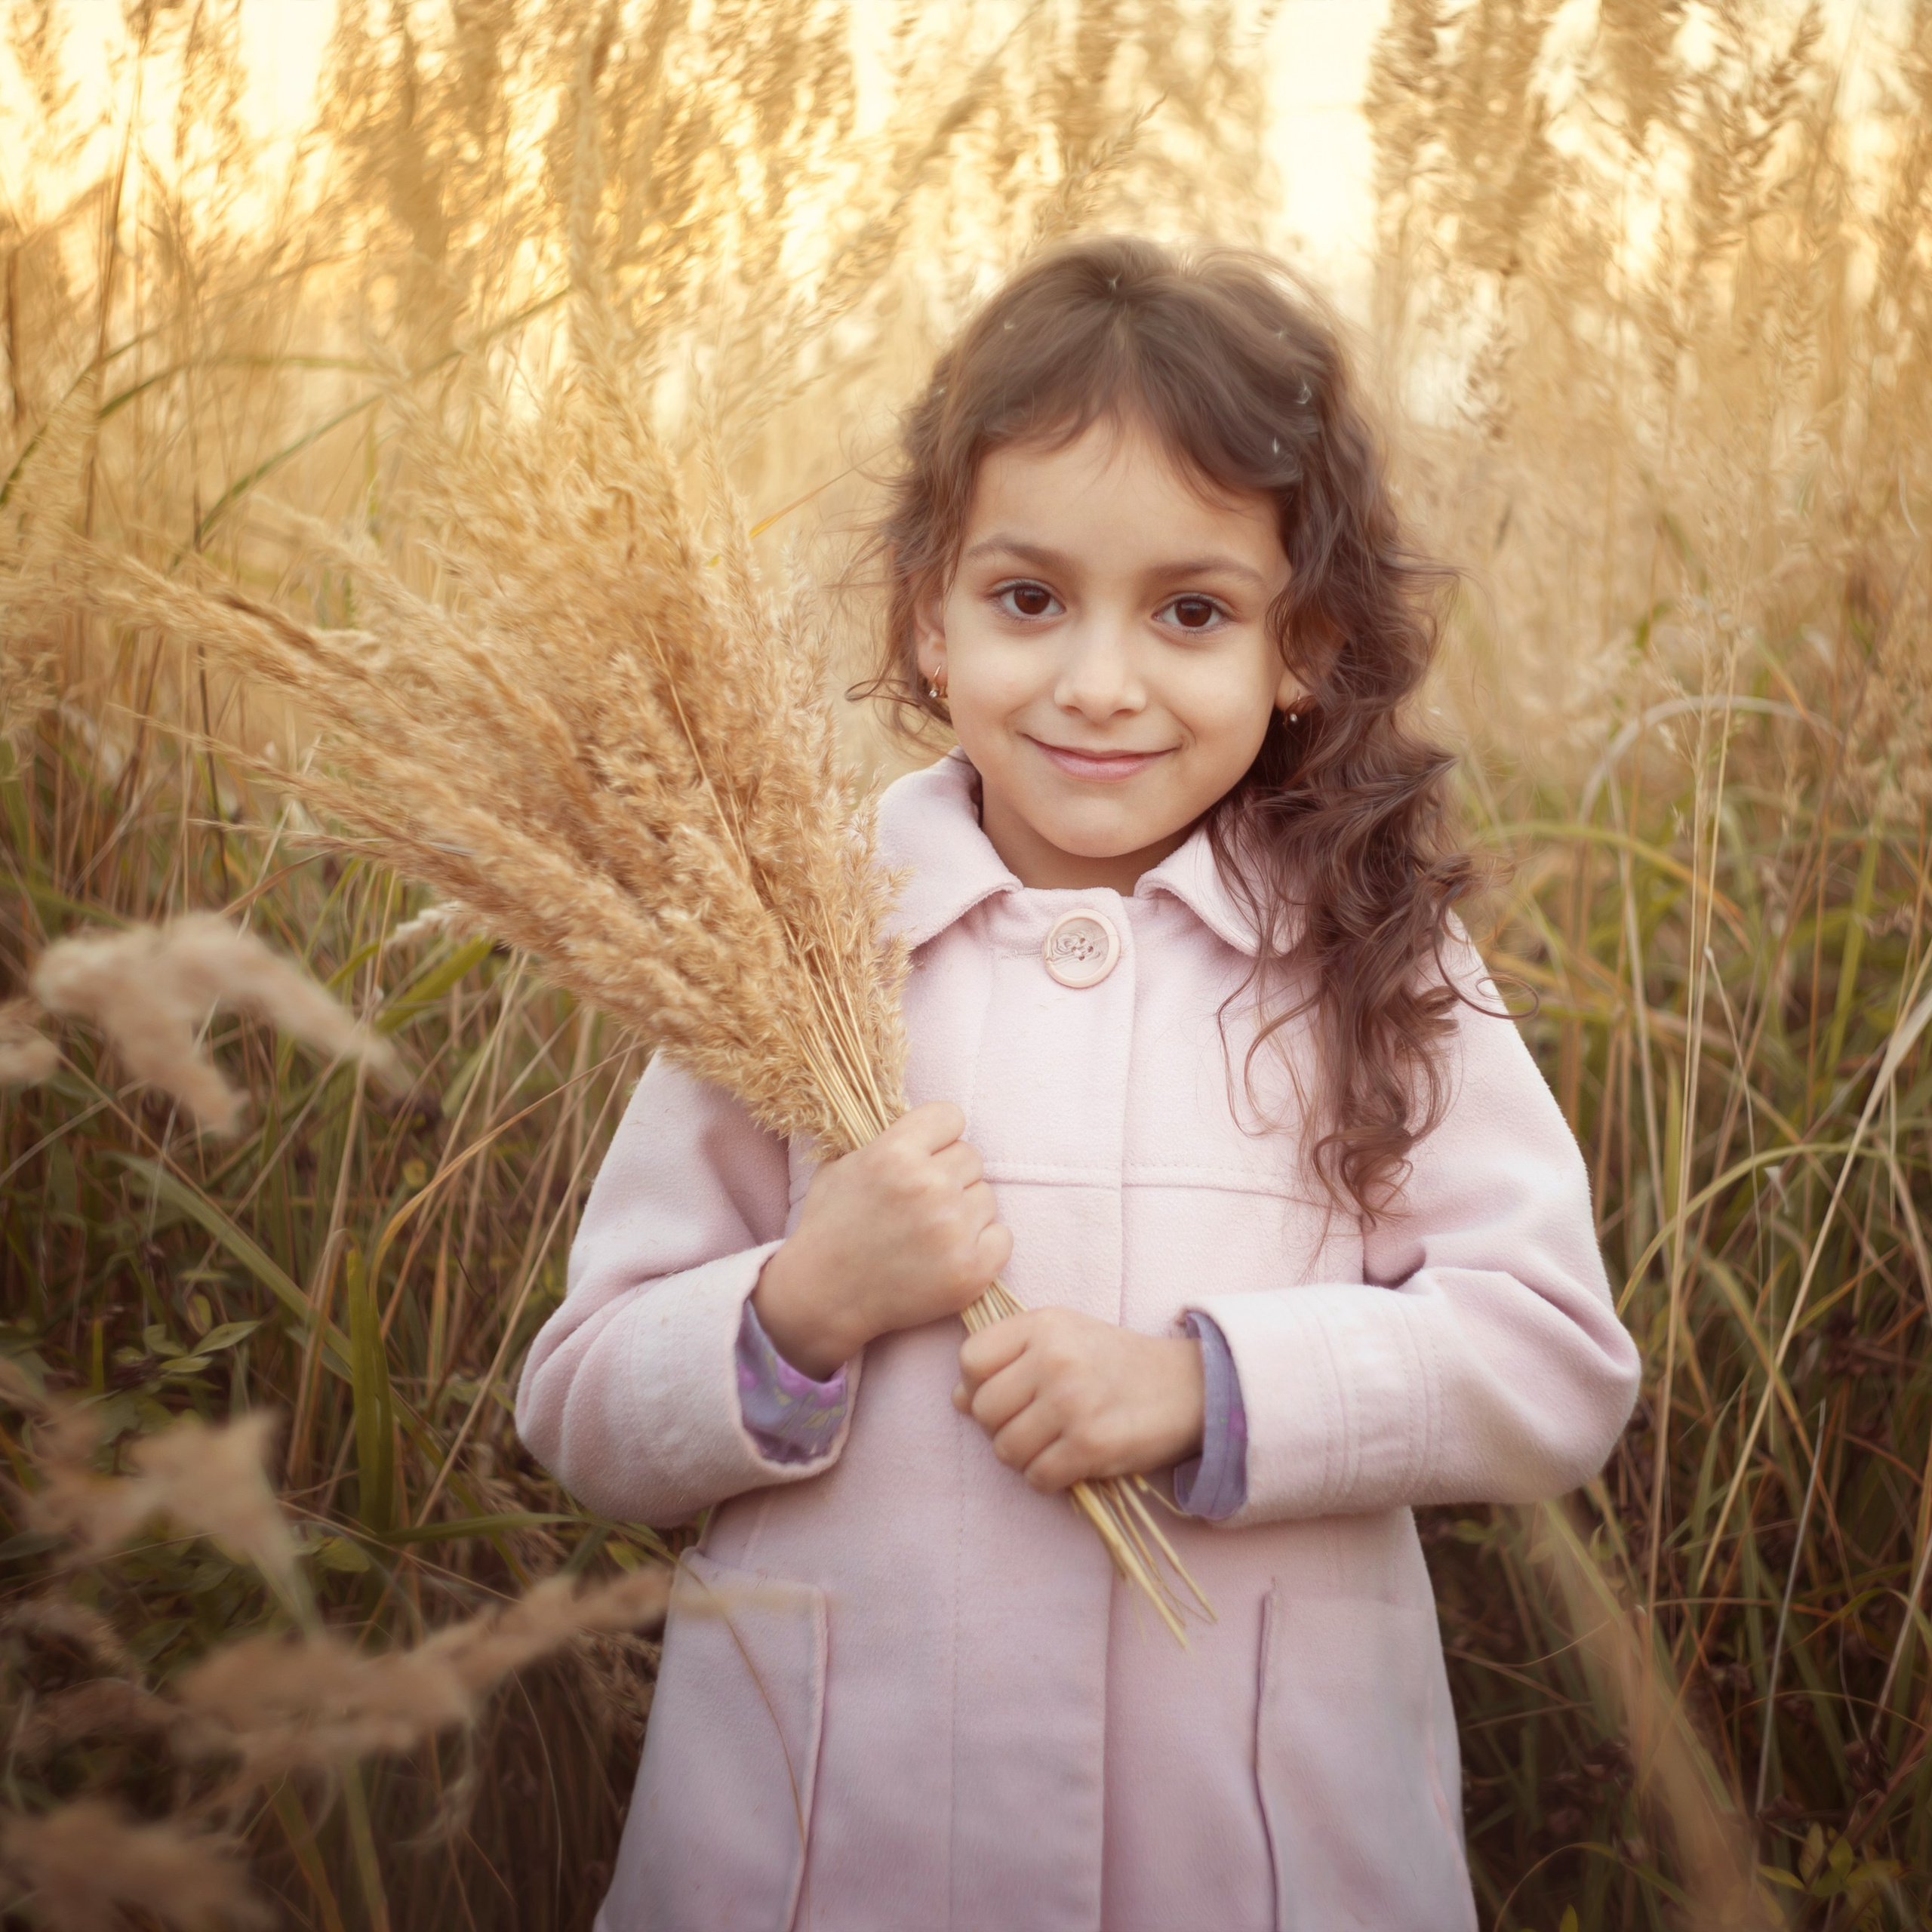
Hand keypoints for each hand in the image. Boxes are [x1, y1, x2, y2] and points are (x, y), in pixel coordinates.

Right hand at [752, 1102, 1011, 1378]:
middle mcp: (928, 1186)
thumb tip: (925, 1128)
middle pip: (972, 1157)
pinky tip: (950, 1253)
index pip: (951, 1116)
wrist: (824, 1296)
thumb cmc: (830, 1228)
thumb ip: (886, 1141)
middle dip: (951, 1175)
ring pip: (987, 1197)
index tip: (928, 1154)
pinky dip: (983, 1244)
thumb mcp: (842, 1166)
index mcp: (895, 1153)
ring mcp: (953, 1229)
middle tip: (924, 1201)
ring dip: (965, 1211)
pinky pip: (1002, 1237)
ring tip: (931, 1231)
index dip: (939, 1136)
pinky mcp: (971, 1269)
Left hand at [952, 1307, 1204, 1492]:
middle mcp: (1053, 1359)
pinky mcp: (1090, 1445)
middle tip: (1032, 1423)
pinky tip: (1069, 1460)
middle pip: (982, 1409)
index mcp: (1043, 1324)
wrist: (1189, 1386)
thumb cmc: (1115, 1361)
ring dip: (1023, 1456)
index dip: (977, 1385)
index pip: (971, 1359)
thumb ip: (1008, 1356)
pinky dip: (1048, 1477)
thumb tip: (956, 1399)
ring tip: (1052, 1442)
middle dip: (999, 1426)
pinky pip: (1037, 1476)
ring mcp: (1072, 1402)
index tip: (1005, 1392)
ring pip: (1005, 1449)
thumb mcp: (1063, 1336)